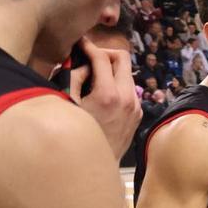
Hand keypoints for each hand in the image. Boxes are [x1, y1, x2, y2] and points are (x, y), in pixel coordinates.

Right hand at [70, 36, 141, 157]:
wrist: (94, 164)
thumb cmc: (77, 133)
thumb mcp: (69, 102)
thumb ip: (74, 77)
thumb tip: (81, 61)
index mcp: (109, 94)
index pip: (103, 58)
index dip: (90, 46)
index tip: (81, 43)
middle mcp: (128, 98)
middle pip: (123, 59)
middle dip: (105, 54)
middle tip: (89, 57)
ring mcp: (136, 106)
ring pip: (127, 74)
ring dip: (112, 70)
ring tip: (93, 79)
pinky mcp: (138, 114)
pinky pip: (129, 90)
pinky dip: (117, 85)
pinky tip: (102, 94)